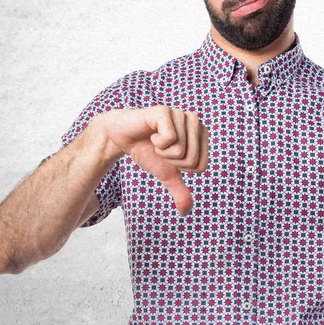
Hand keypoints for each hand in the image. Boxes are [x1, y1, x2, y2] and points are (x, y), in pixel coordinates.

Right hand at [93, 106, 208, 216]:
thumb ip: (180, 191)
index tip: (169, 156)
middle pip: (192, 160)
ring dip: (163, 152)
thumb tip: (186, 213)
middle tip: (160, 149)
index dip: (181, 168)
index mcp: (201, 135)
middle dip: (172, 161)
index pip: (200, 166)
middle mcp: (194, 121)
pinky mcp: (164, 111)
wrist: (122, 138)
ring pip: (181, 150)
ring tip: (155, 141)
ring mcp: (180, 114)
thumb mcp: (166, 174)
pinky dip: (157, 143)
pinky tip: (151, 134)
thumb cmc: (148, 152)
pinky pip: (170, 139)